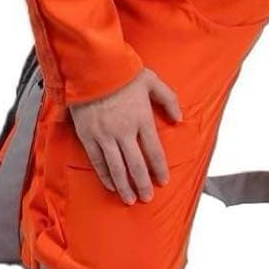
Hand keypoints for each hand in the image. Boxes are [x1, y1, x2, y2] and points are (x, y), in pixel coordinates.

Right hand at [68, 67, 181, 204]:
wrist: (94, 69)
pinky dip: (105, 176)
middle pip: (136, 164)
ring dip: (125, 186)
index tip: (163, 181)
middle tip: (147, 198)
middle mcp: (124, 131)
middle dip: (143, 184)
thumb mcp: (152, 81)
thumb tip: (179, 118)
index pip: (154, 150)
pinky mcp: (89, 137)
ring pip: (117, 168)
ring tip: (130, 200)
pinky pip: (98, 162)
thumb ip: (168, 99)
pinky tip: (111, 185)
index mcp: (142, 118)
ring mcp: (105, 136)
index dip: (159, 168)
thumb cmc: (124, 73)